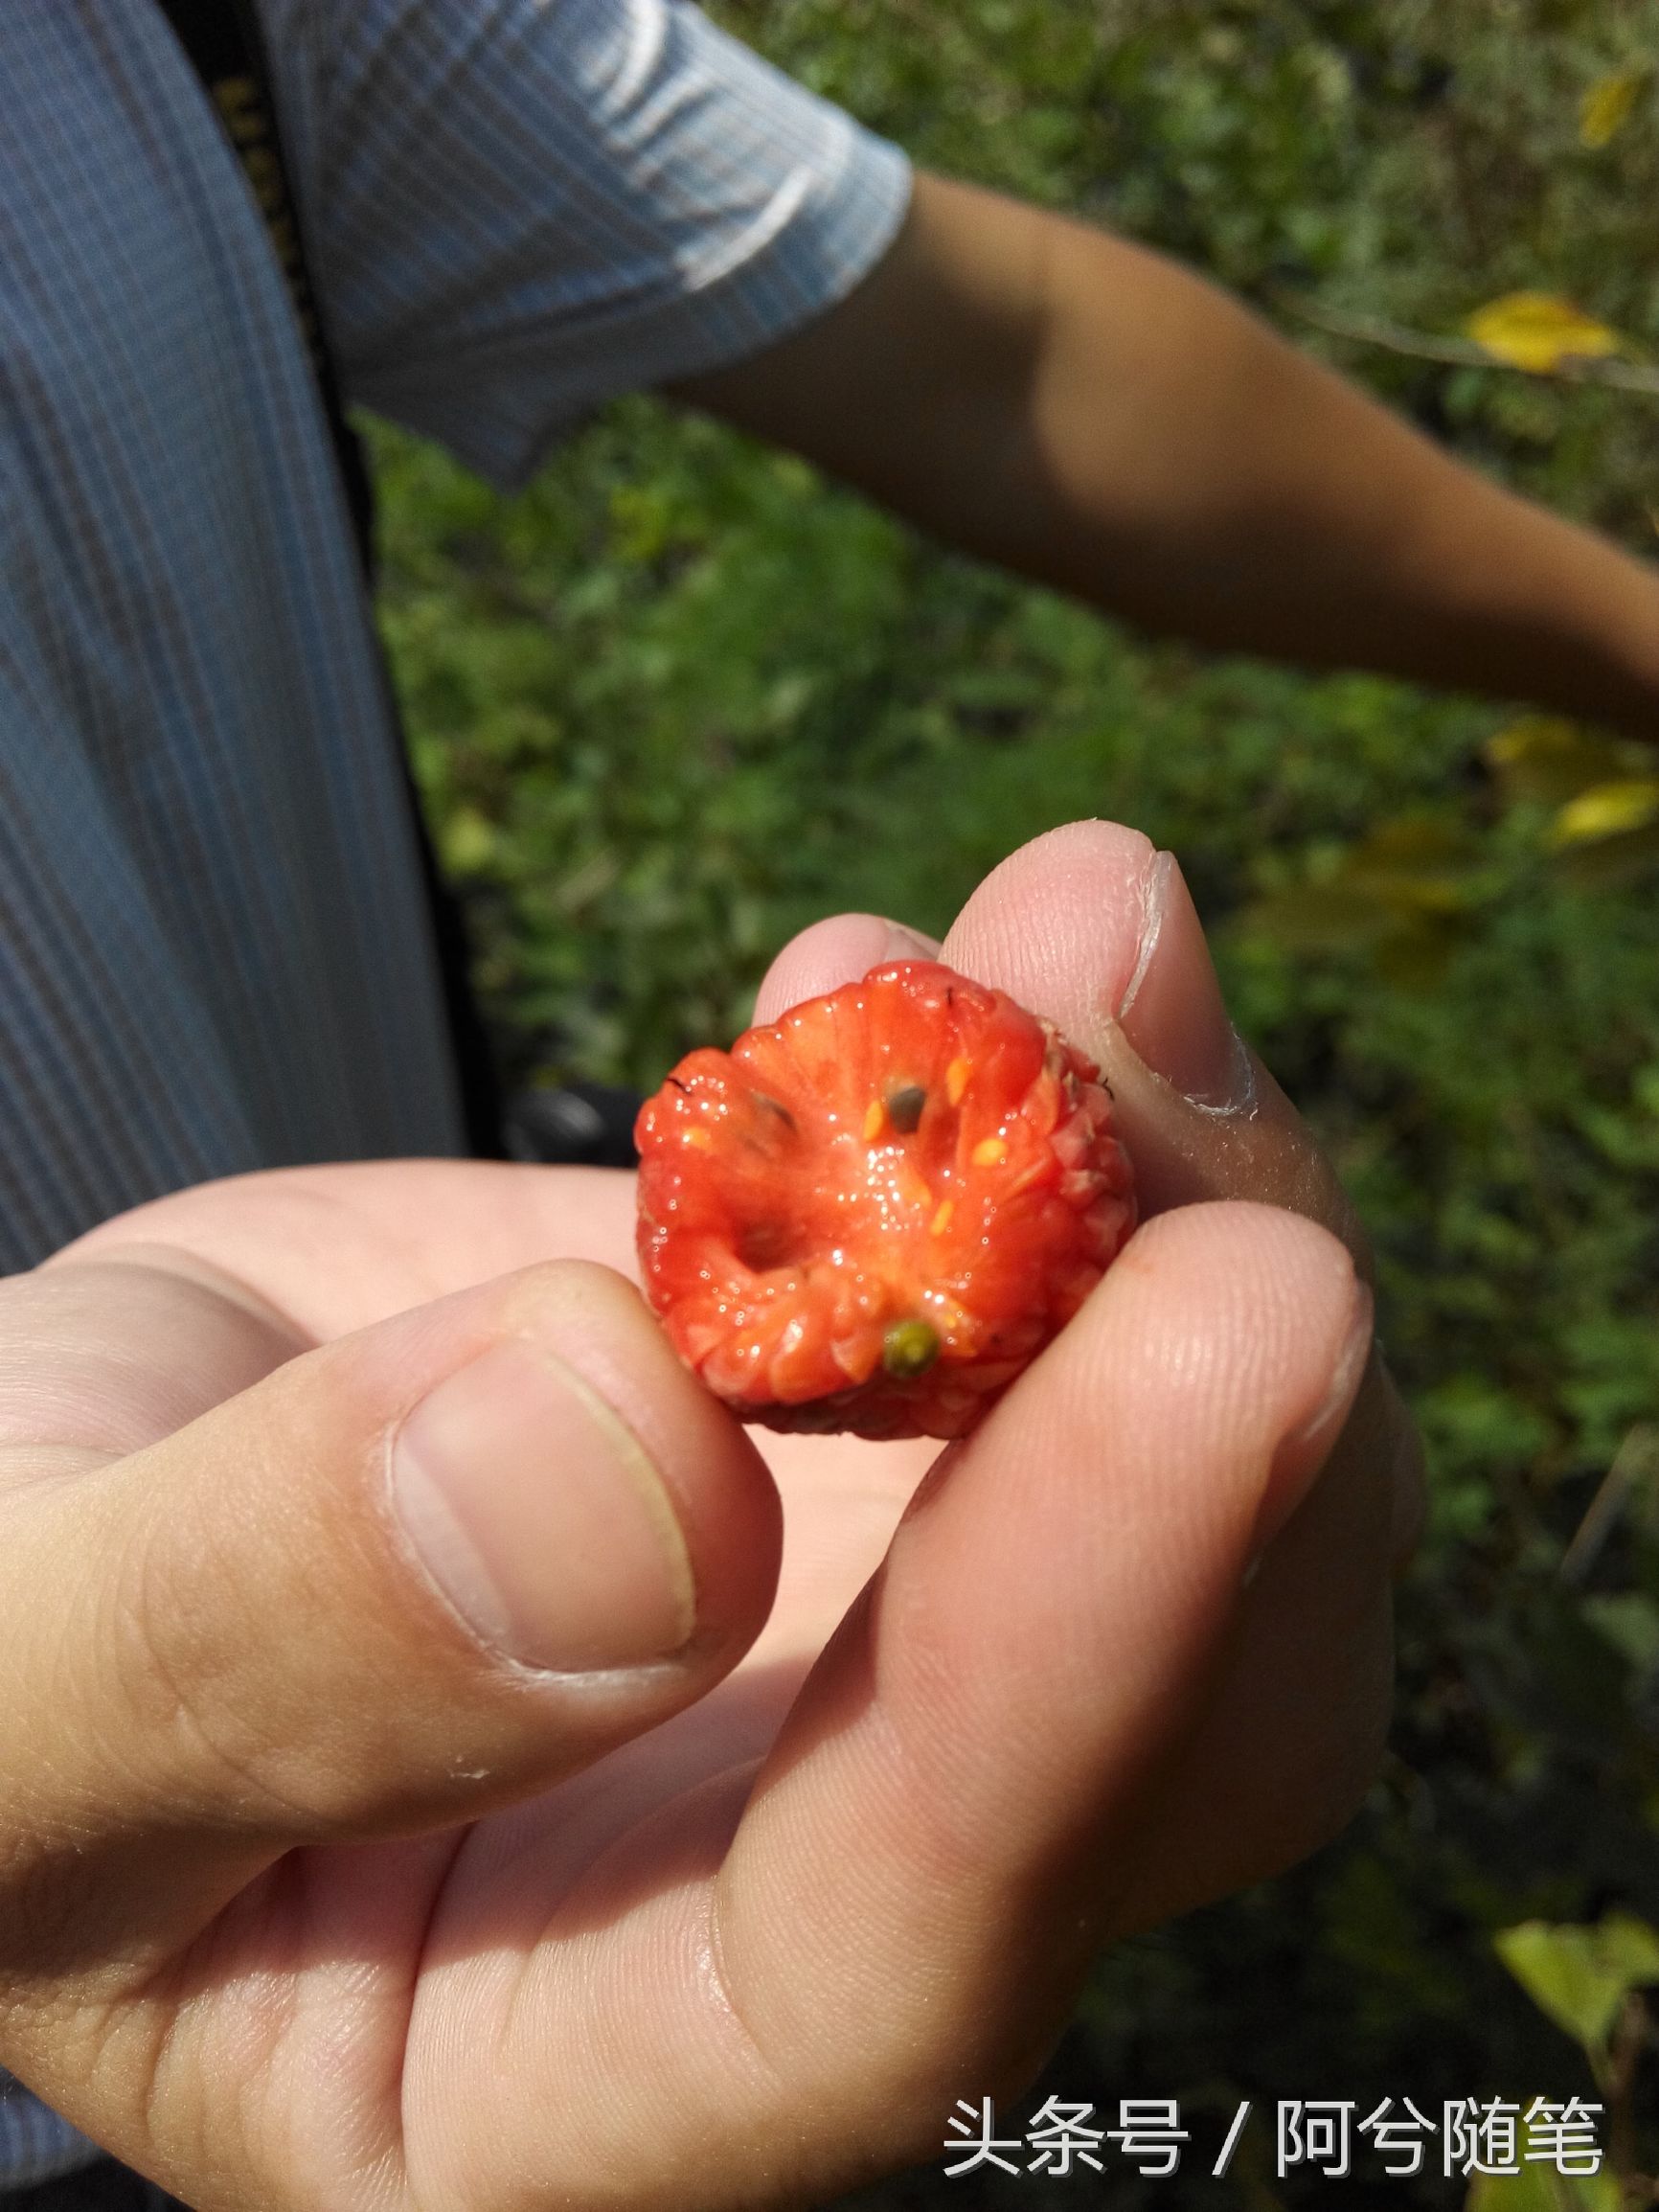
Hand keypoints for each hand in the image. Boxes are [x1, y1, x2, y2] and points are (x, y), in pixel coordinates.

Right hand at [0, 821, 1419, 2210]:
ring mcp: (909, 1662)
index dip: (1092, 1643)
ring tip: (1076, 927)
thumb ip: (257, 1628)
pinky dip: (1083, 1108)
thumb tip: (635, 1459)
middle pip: (1192, 1715)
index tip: (1238, 1315)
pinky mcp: (912, 1452)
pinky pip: (1096, 1304)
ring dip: (1181, 1181)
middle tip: (1122, 1025)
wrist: (72, 1483)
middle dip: (1219, 1372)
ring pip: (1223, 1484)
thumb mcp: (7, 1665)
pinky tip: (985, 949)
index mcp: (594, 2084)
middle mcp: (827, 1898)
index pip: (914, 1934)